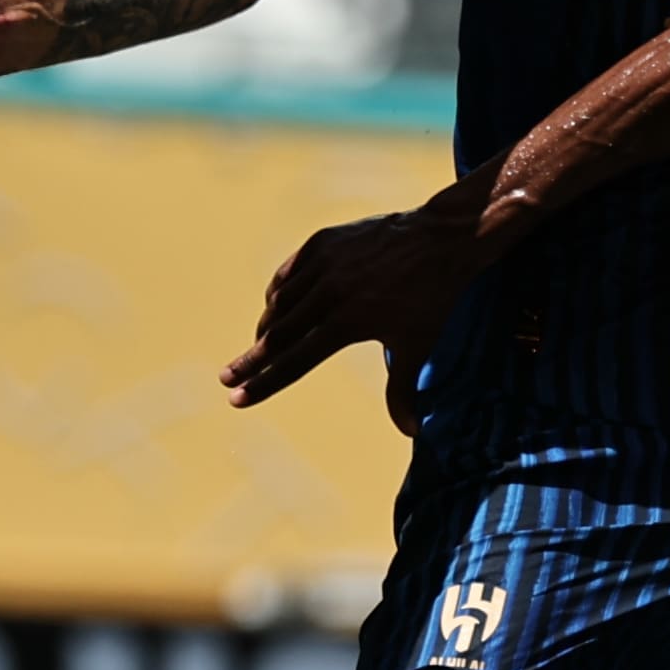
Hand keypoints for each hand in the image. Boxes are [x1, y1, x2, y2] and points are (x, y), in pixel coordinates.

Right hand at [222, 186, 489, 407]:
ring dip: (268, 327)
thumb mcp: (419, 345)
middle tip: (226, 378)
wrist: (443, 236)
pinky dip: (279, 292)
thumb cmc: (434, 295)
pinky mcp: (324, 242)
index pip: (295, 361)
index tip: (235, 398)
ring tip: (261, 345)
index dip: (263, 383)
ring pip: (280, 302)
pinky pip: (289, 273)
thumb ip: (404, 390)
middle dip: (250, 360)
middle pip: (277, 335)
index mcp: (347, 322)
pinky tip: (276, 305)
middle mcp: (329, 292)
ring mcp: (324, 263)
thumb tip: (410, 432)